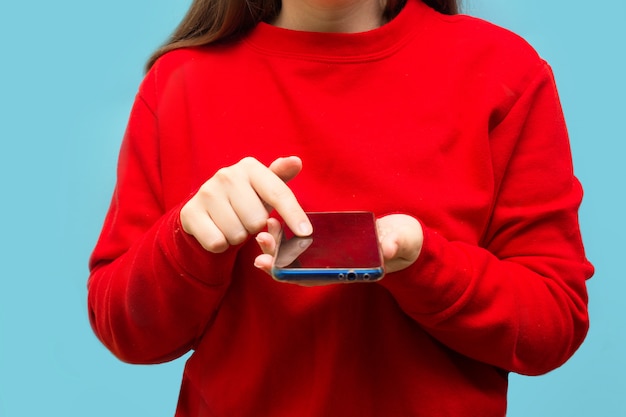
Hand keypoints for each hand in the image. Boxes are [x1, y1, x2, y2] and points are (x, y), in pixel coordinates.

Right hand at [180, 156, 311, 252]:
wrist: (205, 209)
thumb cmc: (244, 199)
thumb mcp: (264, 188)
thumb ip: (281, 176)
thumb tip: (296, 161)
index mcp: (250, 167)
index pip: (278, 193)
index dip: (294, 215)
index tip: (306, 233)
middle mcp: (226, 175)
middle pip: (257, 221)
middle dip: (255, 228)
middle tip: (246, 220)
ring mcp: (206, 193)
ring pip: (237, 234)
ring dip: (238, 237)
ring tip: (232, 224)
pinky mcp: (190, 213)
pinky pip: (217, 243)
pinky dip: (220, 245)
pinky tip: (217, 231)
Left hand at [254, 213, 422, 278]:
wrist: (406, 236)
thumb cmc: (403, 241)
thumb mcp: (402, 241)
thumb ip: (396, 244)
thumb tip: (389, 248)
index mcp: (347, 271)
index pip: (313, 277)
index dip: (290, 274)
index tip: (271, 265)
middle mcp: (334, 265)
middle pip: (298, 267)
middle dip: (277, 257)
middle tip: (261, 240)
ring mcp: (330, 254)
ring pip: (297, 255)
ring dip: (278, 245)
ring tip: (264, 230)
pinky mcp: (330, 240)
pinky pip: (304, 241)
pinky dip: (289, 235)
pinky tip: (275, 222)